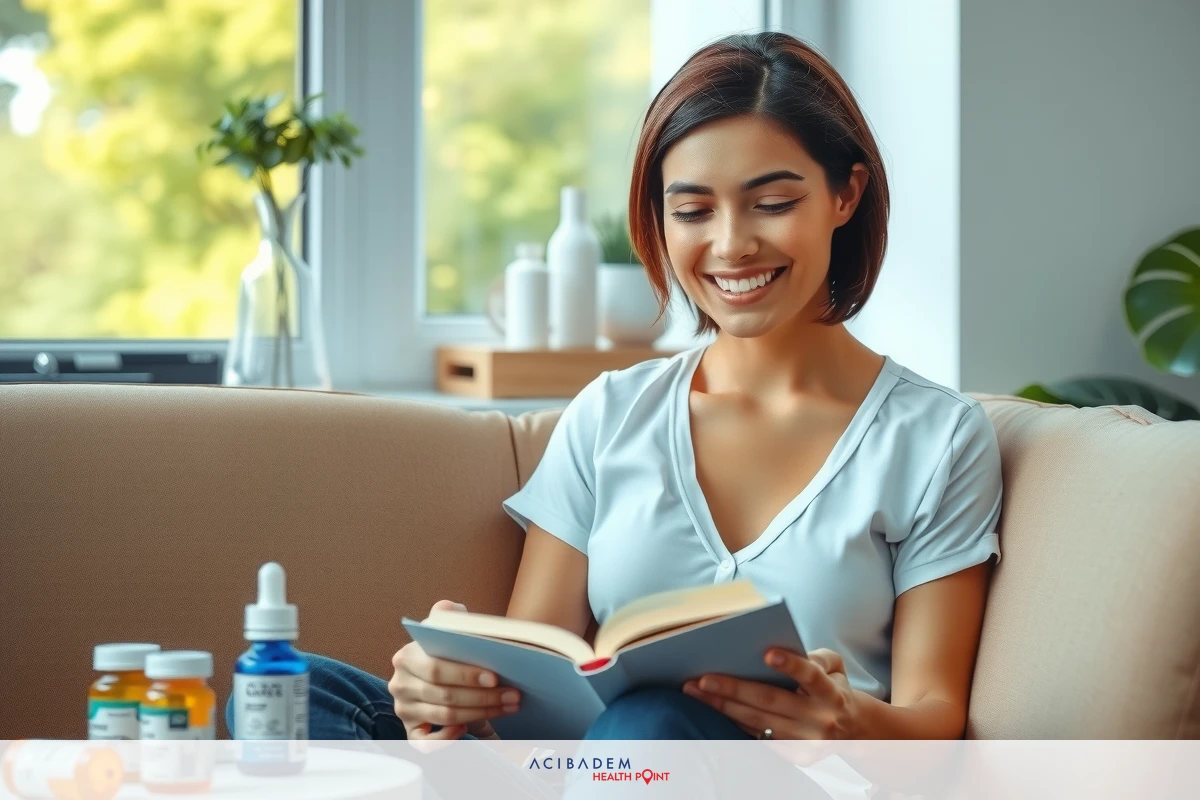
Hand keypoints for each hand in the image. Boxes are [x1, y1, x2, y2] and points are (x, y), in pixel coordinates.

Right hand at [389, 600, 520, 740]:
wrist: (440, 672)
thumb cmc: (448, 650)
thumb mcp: (445, 628)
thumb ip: (447, 614)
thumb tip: (450, 608)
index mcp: (406, 657)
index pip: (436, 668)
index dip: (466, 675)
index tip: (496, 677)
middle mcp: (400, 684)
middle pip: (444, 696)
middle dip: (483, 697)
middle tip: (513, 695)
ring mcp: (404, 710)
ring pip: (445, 717)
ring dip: (480, 714)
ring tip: (507, 706)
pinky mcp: (410, 731)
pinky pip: (426, 744)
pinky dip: (448, 738)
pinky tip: (468, 729)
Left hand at [682, 648, 860, 740]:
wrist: (856, 731)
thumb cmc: (833, 688)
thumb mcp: (836, 666)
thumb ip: (816, 656)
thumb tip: (784, 649)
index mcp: (831, 691)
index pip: (810, 675)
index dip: (790, 665)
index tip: (767, 653)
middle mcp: (821, 719)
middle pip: (771, 701)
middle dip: (733, 689)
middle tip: (702, 679)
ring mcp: (808, 742)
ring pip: (758, 723)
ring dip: (723, 707)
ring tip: (695, 692)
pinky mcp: (798, 758)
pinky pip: (759, 739)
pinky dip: (735, 724)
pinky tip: (714, 710)